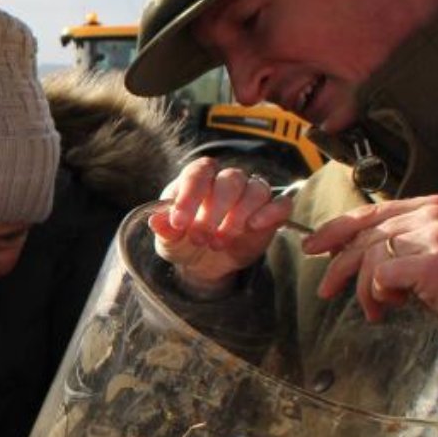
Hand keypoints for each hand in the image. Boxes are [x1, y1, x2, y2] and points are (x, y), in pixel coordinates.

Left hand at [149, 157, 292, 296]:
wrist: (204, 262)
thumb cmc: (184, 241)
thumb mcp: (169, 240)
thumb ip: (165, 229)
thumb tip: (156, 221)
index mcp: (199, 177)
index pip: (198, 173)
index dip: (189, 196)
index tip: (179, 223)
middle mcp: (226, 180)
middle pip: (230, 180)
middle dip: (215, 211)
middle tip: (200, 239)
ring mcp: (251, 194)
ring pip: (256, 189)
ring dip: (239, 216)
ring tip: (220, 241)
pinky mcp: (270, 213)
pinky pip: (280, 204)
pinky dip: (271, 213)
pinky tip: (254, 227)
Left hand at [302, 195, 437, 352]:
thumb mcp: (425, 257)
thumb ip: (394, 246)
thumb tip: (344, 251)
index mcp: (430, 206)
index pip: (370, 212)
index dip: (336, 229)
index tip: (313, 247)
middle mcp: (431, 212)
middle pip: (364, 235)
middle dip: (340, 266)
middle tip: (327, 290)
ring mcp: (434, 234)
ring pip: (369, 256)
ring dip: (365, 290)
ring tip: (377, 310)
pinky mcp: (434, 260)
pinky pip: (382, 275)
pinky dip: (381, 294)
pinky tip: (398, 305)